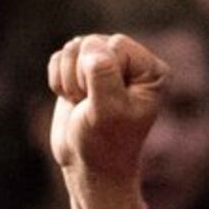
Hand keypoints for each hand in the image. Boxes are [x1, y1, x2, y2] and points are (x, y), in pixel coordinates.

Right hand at [46, 32, 168, 208]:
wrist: (87, 167)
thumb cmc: (104, 143)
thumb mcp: (107, 111)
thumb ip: (102, 75)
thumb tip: (91, 46)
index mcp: (151, 71)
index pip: (116, 44)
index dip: (100, 70)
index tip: (104, 102)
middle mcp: (132, 63)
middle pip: (92, 41)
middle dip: (81, 75)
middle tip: (90, 105)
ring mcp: (106, 64)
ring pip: (74, 46)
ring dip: (68, 79)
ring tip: (82, 104)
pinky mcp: (81, 71)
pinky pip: (59, 56)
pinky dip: (58, 80)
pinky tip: (72, 100)